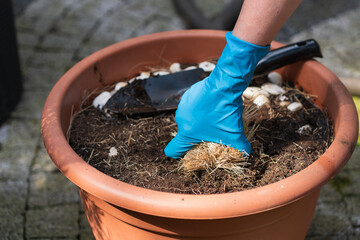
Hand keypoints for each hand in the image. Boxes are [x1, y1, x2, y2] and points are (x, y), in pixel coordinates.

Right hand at [164, 32, 268, 158]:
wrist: (224, 85)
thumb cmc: (226, 112)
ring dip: (199, 119)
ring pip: (189, 118)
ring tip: (213, 115)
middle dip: (197, 132)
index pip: (173, 149)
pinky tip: (212, 103)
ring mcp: (182, 106)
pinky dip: (200, 106)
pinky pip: (192, 105)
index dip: (178, 153)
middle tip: (212, 129)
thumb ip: (241, 147)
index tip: (187, 150)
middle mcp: (181, 120)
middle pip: (186, 132)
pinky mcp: (187, 94)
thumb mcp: (235, 134)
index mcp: (187, 133)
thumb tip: (247, 153)